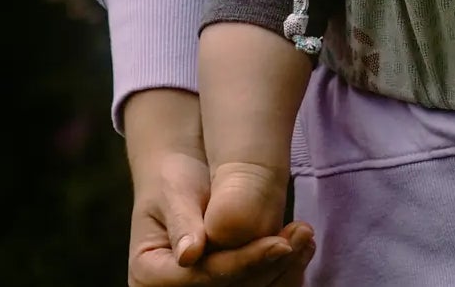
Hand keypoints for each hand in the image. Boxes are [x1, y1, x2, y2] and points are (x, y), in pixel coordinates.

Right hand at [126, 90, 314, 286]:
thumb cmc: (174, 178)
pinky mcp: (226, 284)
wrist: (182, 177)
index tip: (278, 243)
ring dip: (282, 271)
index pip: (203, 278)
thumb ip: (182, 221)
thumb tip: (189, 255)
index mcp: (150, 277)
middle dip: (269, 268)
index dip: (243, 264)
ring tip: (305, 237)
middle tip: (302, 235)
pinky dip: (283, 272)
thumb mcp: (173, 191)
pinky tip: (302, 247)